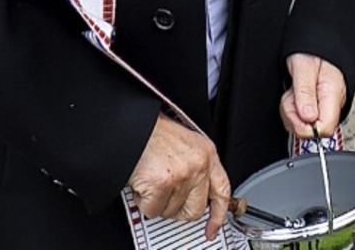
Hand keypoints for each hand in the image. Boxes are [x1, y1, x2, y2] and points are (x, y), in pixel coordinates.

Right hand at [128, 115, 229, 238]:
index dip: (218, 214)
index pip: (222, 190)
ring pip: (171, 212)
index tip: (213, 227)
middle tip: (165, 197)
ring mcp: (182, 175)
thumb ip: (195, 166)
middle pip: (195, 209)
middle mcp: (198, 164)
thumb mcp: (185, 143)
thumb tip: (195, 193)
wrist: (132, 126)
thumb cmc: (153, 132)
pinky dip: (143, 201)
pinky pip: (152, 210)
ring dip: (158, 201)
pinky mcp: (162, 185)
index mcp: (206, 152)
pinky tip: (142, 183)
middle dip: (178, 210)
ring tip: (151, 178)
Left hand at [280, 54, 346, 138]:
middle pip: (312, 131)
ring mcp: (323, 106)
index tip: (297, 111)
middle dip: (294, 117)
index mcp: (333, 94)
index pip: (325, 128)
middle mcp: (331, 104)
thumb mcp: (304, 67)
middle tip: (292, 96)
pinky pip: (300, 118)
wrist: (314, 40)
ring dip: (291, 111)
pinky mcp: (315, 106)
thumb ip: (305, 93)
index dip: (307, 127)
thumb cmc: (311, 50)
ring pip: (303, 126)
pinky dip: (291, 109)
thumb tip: (308, 119)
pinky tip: (294, 94)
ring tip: (293, 92)